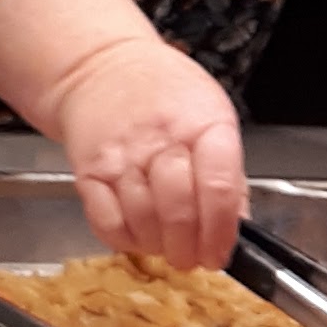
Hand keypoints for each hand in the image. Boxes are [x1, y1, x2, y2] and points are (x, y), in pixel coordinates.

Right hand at [0, 0, 247, 270]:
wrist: (103, 67)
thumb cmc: (165, 94)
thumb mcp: (213, 114)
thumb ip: (227, 170)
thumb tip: (238, 224)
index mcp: (203, 126)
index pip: (219, 187)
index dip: (222, 231)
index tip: (222, 254)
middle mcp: (160, 141)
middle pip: (178, 210)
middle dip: (190, 248)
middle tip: (196, 259)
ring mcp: (121, 158)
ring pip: (143, 222)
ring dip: (160, 247)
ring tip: (169, 247)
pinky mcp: (88, 173)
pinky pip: (106, 223)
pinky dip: (125, 242)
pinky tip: (139, 237)